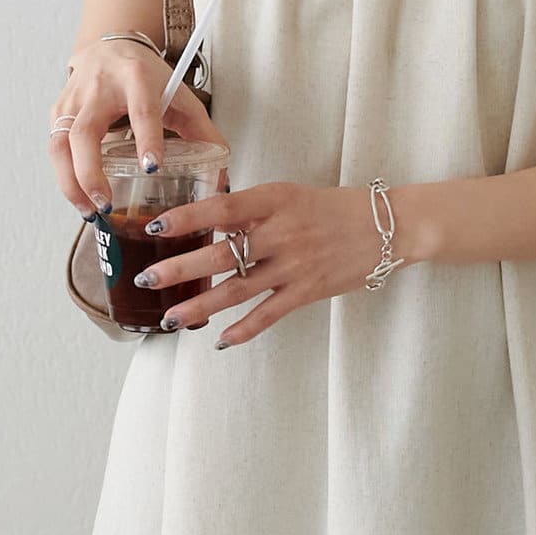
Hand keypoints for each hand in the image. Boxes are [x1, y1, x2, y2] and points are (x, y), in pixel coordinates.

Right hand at [49, 38, 225, 217]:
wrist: (111, 47)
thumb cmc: (147, 77)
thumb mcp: (180, 96)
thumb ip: (203, 131)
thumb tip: (222, 174)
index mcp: (137, 78)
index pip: (142, 110)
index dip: (146, 139)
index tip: (152, 168)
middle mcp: (99, 87)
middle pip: (85, 132)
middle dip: (91, 173)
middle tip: (107, 203)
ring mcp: (72, 99)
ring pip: (60, 145)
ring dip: (71, 183)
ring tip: (91, 211)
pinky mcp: (57, 112)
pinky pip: (55, 149)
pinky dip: (65, 177)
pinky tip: (81, 197)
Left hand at [129, 180, 401, 346]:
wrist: (387, 226)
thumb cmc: (335, 207)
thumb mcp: (291, 194)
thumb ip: (253, 207)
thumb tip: (207, 218)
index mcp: (276, 199)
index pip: (223, 208)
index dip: (187, 218)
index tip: (155, 227)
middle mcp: (282, 231)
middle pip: (223, 254)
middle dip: (181, 268)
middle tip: (147, 279)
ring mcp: (295, 264)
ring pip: (238, 290)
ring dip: (201, 307)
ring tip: (171, 319)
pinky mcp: (309, 290)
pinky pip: (269, 314)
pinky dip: (244, 329)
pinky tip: (222, 340)